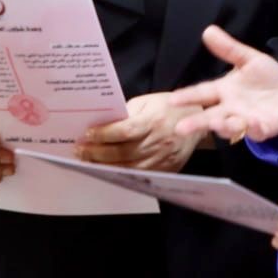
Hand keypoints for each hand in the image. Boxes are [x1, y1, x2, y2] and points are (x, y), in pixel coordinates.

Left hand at [74, 92, 204, 171]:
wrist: (197, 119)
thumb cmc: (168, 107)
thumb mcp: (147, 101)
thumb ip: (127, 112)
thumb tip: (104, 125)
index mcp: (154, 121)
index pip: (125, 131)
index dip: (104, 135)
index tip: (87, 135)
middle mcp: (159, 141)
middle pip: (123, 152)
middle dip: (98, 153)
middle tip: (80, 151)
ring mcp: (164, 159)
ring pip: (129, 168)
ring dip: (105, 166)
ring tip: (88, 162)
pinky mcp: (167, 170)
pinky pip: (140, 176)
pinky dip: (121, 174)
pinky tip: (107, 170)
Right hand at [170, 25, 277, 142]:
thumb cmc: (266, 77)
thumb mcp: (249, 59)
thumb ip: (229, 49)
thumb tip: (208, 30)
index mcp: (224, 90)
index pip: (202, 92)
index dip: (187, 96)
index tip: (172, 100)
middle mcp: (230, 108)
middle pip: (209, 116)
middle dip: (195, 123)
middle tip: (179, 128)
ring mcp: (245, 120)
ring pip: (229, 127)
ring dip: (223, 126)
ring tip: (217, 123)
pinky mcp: (262, 129)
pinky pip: (255, 131)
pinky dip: (252, 128)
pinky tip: (251, 122)